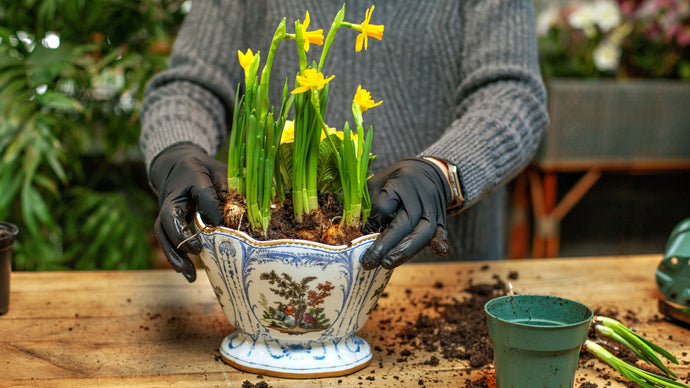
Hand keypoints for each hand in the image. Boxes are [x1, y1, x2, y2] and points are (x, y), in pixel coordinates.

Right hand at [149, 143, 226, 281]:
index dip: (212, 207)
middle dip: (182, 236)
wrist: (176, 167)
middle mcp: (173, 196)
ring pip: (163, 233)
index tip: (222, 224)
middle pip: (170, 217)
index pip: (202, 193)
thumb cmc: (205, 172)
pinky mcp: (165, 223)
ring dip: (175, 254)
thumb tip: (249, 215)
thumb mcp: (221, 173)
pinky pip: (166, 240)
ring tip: (187, 272)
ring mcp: (166, 211)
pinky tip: (187, 273)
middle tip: (198, 250)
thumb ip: (232, 190)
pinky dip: (175, 257)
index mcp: (191, 176)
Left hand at [361, 157, 451, 269]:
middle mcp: (419, 195)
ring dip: (406, 250)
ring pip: (423, 231)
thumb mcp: (377, 184)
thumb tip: (361, 232)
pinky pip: (442, 231)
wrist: (426, 172)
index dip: (371, 221)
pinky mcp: (441, 218)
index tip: (361, 232)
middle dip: (387, 244)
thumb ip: (369, 205)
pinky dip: (440, 241)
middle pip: (405, 222)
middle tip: (371, 261)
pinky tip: (438, 251)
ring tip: (388, 263)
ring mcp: (432, 207)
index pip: (384, 207)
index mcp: (400, 182)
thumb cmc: (396, 181)